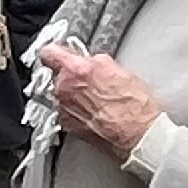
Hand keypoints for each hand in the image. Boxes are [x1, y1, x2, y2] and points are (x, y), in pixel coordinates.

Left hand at [43, 40, 164, 158]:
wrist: (138, 135)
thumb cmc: (134, 106)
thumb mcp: (120, 70)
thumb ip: (97, 62)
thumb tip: (92, 62)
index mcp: (76, 70)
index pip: (49, 53)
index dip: (55, 52)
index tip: (58, 53)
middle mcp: (65, 89)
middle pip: (57, 75)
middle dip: (71, 77)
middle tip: (92, 82)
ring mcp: (63, 108)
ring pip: (61, 94)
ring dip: (74, 95)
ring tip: (98, 100)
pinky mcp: (66, 124)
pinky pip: (65, 111)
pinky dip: (76, 111)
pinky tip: (95, 112)